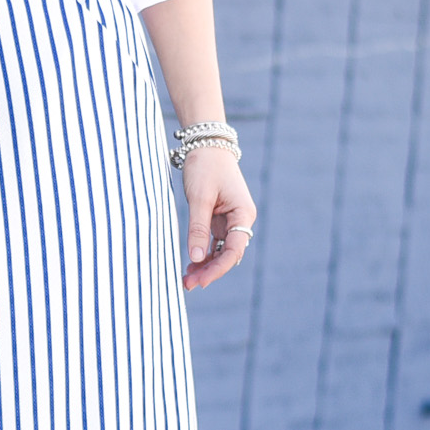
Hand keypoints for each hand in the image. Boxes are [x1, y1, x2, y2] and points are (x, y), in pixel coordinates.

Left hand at [180, 147, 253, 289]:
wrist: (206, 144)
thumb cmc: (205, 167)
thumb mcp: (199, 198)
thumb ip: (197, 228)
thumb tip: (195, 259)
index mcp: (243, 214)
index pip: (234, 249)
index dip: (218, 268)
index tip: (201, 280)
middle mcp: (240, 219)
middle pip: (228, 254)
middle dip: (210, 271)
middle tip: (188, 285)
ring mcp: (230, 220)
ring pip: (220, 251)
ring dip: (205, 265)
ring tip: (186, 280)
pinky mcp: (218, 219)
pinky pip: (213, 242)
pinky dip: (202, 254)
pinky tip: (190, 265)